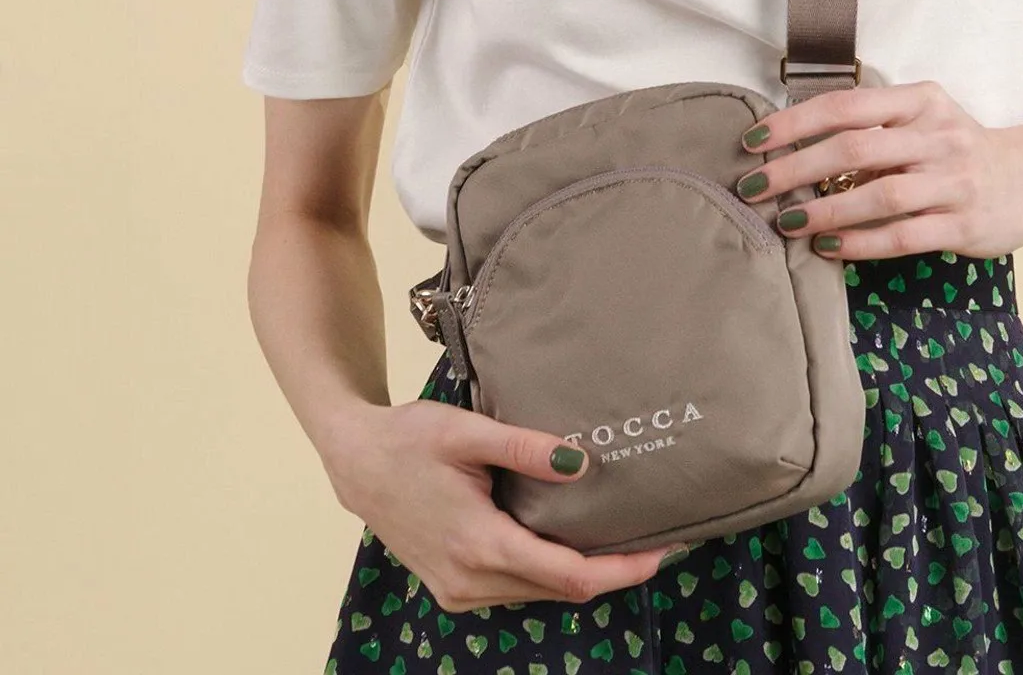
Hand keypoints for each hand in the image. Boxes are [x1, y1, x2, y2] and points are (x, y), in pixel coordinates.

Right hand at [321, 398, 690, 612]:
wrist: (355, 462)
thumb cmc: (409, 438)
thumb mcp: (468, 432)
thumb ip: (526, 448)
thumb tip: (582, 464)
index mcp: (480, 545)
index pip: (569, 575)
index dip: (621, 570)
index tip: (662, 552)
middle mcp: (471, 581)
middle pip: (560, 590)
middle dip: (612, 572)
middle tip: (657, 541)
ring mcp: (460, 591)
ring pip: (539, 594)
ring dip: (582, 574)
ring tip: (624, 540)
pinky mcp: (453, 588)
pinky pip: (516, 589)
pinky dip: (549, 573)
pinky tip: (570, 543)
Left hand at [735, 79, 1022, 260]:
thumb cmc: (959, 149)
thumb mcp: (924, 120)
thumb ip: (873, 127)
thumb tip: (794, 146)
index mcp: (920, 101)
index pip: (846, 105)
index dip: (794, 123)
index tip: (754, 142)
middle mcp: (937, 136)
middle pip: (854, 148)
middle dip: (795, 168)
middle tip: (752, 187)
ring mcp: (953, 181)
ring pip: (879, 195)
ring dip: (825, 210)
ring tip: (786, 222)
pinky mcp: (964, 225)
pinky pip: (904, 235)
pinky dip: (861, 242)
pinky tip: (828, 247)